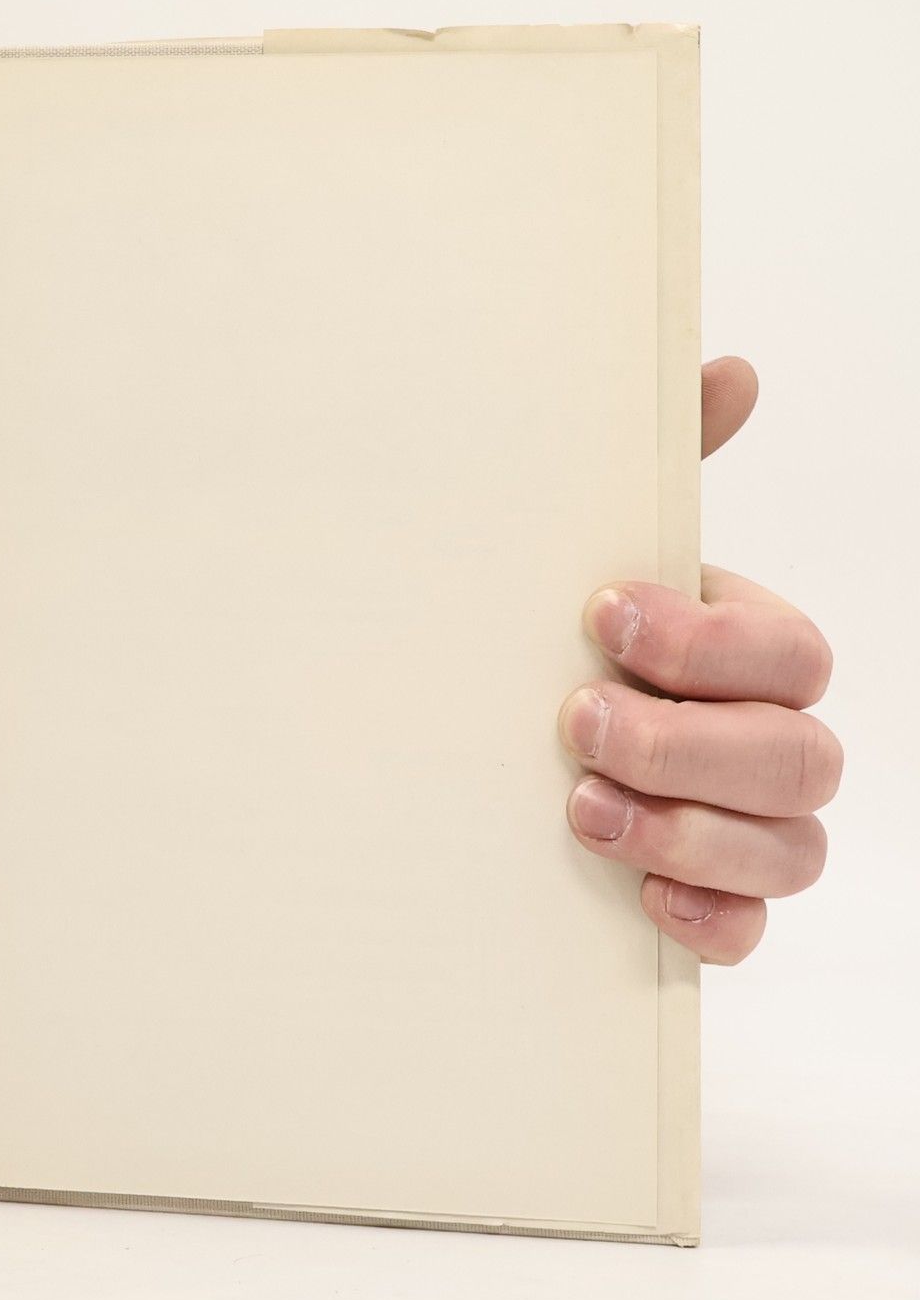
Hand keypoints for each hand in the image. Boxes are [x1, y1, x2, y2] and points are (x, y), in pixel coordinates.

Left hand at [560, 357, 839, 962]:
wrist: (498, 739)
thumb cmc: (561, 637)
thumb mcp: (590, 548)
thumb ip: (660, 470)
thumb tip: (731, 368)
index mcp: (749, 653)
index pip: (788, 654)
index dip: (705, 643)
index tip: (597, 615)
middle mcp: (768, 742)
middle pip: (800, 759)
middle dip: (685, 744)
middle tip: (574, 720)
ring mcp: (749, 829)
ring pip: (789, 850)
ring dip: (686, 831)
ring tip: (580, 808)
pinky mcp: (710, 902)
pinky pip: (751, 931)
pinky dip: (708, 918)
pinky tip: (642, 895)